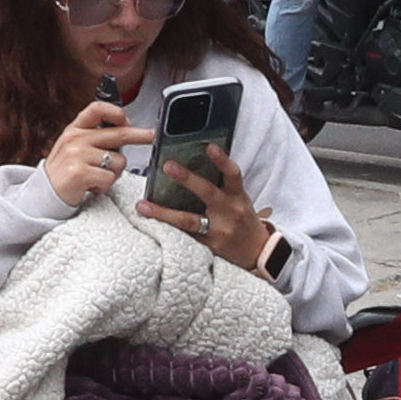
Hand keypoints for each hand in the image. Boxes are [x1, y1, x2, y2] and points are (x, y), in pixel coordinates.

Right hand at [41, 97, 140, 211]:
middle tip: (151, 135)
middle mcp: (76, 139)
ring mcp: (77, 155)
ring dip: (113, 173)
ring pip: (118, 161)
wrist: (44, 193)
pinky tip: (93, 186)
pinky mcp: (80, 173)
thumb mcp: (74, 146)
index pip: (96, 110)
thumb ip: (94, 136)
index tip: (127, 118)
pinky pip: (110, 178)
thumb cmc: (64, 170)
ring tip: (97, 177)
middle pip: (117, 134)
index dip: (115, 111)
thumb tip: (125, 127)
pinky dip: (105, 186)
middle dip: (139, 135)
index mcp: (75, 129)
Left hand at [138, 140, 280, 274]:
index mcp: (237, 196)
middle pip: (207, 193)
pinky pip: (185, 236)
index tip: (208, 146)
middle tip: (167, 165)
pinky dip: (166, 229)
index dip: (222, 160)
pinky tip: (149, 224)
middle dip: (187, 178)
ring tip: (143, 205)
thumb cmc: (243, 220)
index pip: (232, 174)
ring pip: (189, 220)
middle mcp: (228, 211)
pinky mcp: (208, 246)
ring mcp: (218, 230)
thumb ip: (222, 184)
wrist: (257, 252)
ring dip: (163, 212)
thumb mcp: (239, 199)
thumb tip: (196, 161)